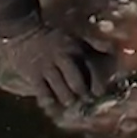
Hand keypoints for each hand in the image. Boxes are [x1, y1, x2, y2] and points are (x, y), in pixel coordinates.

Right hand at [0, 26, 116, 110]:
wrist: (22, 30)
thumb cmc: (51, 36)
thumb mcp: (74, 37)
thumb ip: (93, 44)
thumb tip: (114, 50)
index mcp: (75, 48)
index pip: (91, 68)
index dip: (98, 83)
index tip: (100, 92)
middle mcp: (63, 58)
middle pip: (78, 83)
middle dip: (84, 95)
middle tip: (87, 102)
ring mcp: (47, 67)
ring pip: (62, 90)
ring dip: (69, 100)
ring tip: (71, 104)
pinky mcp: (34, 75)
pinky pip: (44, 94)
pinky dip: (50, 102)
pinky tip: (52, 107)